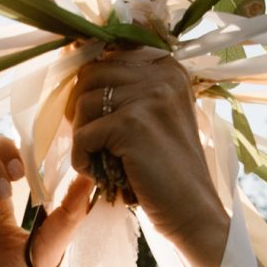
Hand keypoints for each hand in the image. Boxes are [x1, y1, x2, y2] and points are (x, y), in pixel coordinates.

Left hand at [69, 49, 227, 266]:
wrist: (193, 211)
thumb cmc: (166, 169)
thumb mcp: (154, 117)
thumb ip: (126, 90)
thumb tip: (73, 58)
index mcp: (167, 67)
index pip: (107, 55)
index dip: (88, 85)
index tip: (93, 115)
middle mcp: (161, 74)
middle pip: (89, 75)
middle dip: (81, 111)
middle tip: (94, 141)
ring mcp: (149, 96)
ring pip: (82, 104)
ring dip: (83, 138)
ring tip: (103, 161)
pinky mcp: (133, 124)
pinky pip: (82, 135)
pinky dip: (82, 160)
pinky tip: (100, 175)